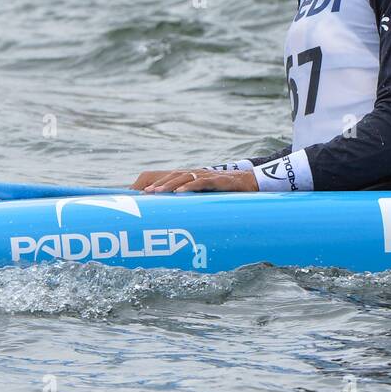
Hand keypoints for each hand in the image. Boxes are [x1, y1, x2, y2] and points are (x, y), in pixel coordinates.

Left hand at [130, 168, 259, 193]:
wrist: (252, 183)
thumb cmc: (227, 193)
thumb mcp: (206, 196)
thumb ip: (191, 202)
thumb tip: (175, 217)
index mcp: (191, 177)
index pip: (167, 176)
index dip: (151, 183)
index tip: (137, 194)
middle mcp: (196, 174)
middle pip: (171, 175)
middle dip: (155, 184)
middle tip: (142, 194)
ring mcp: (207, 176)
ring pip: (182, 177)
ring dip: (167, 185)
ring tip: (154, 193)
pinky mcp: (218, 180)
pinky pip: (201, 182)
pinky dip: (189, 187)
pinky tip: (179, 193)